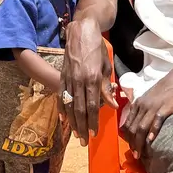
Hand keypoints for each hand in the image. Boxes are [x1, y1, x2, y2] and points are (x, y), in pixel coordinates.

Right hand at [59, 19, 116, 145]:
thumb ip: (106, 87)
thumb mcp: (106, 66)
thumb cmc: (97, 48)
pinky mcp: (62, 75)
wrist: (81, 31)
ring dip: (72, 122)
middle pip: (80, 109)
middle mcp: (79, 80)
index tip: (94, 134)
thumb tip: (111, 105)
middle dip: (82, 127)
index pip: (93, 106)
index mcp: (92, 78)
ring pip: (69, 105)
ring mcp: (68, 78)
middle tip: (84, 142)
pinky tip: (63, 119)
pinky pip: (61, 95)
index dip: (93, 121)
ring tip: (75, 134)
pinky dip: (61, 108)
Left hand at [119, 67, 172, 158]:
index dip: (127, 137)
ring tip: (140, 154)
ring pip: (141, 127)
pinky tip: (151, 141)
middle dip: (132, 143)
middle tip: (134, 155)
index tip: (130, 147)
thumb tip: (139, 123)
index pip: (128, 123)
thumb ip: (143, 108)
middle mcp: (143, 105)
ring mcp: (153, 107)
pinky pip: (156, 122)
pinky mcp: (164, 108)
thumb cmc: (166, 90)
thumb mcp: (149, 97)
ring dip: (139, 142)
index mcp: (138, 103)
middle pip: (133, 128)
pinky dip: (152, 132)